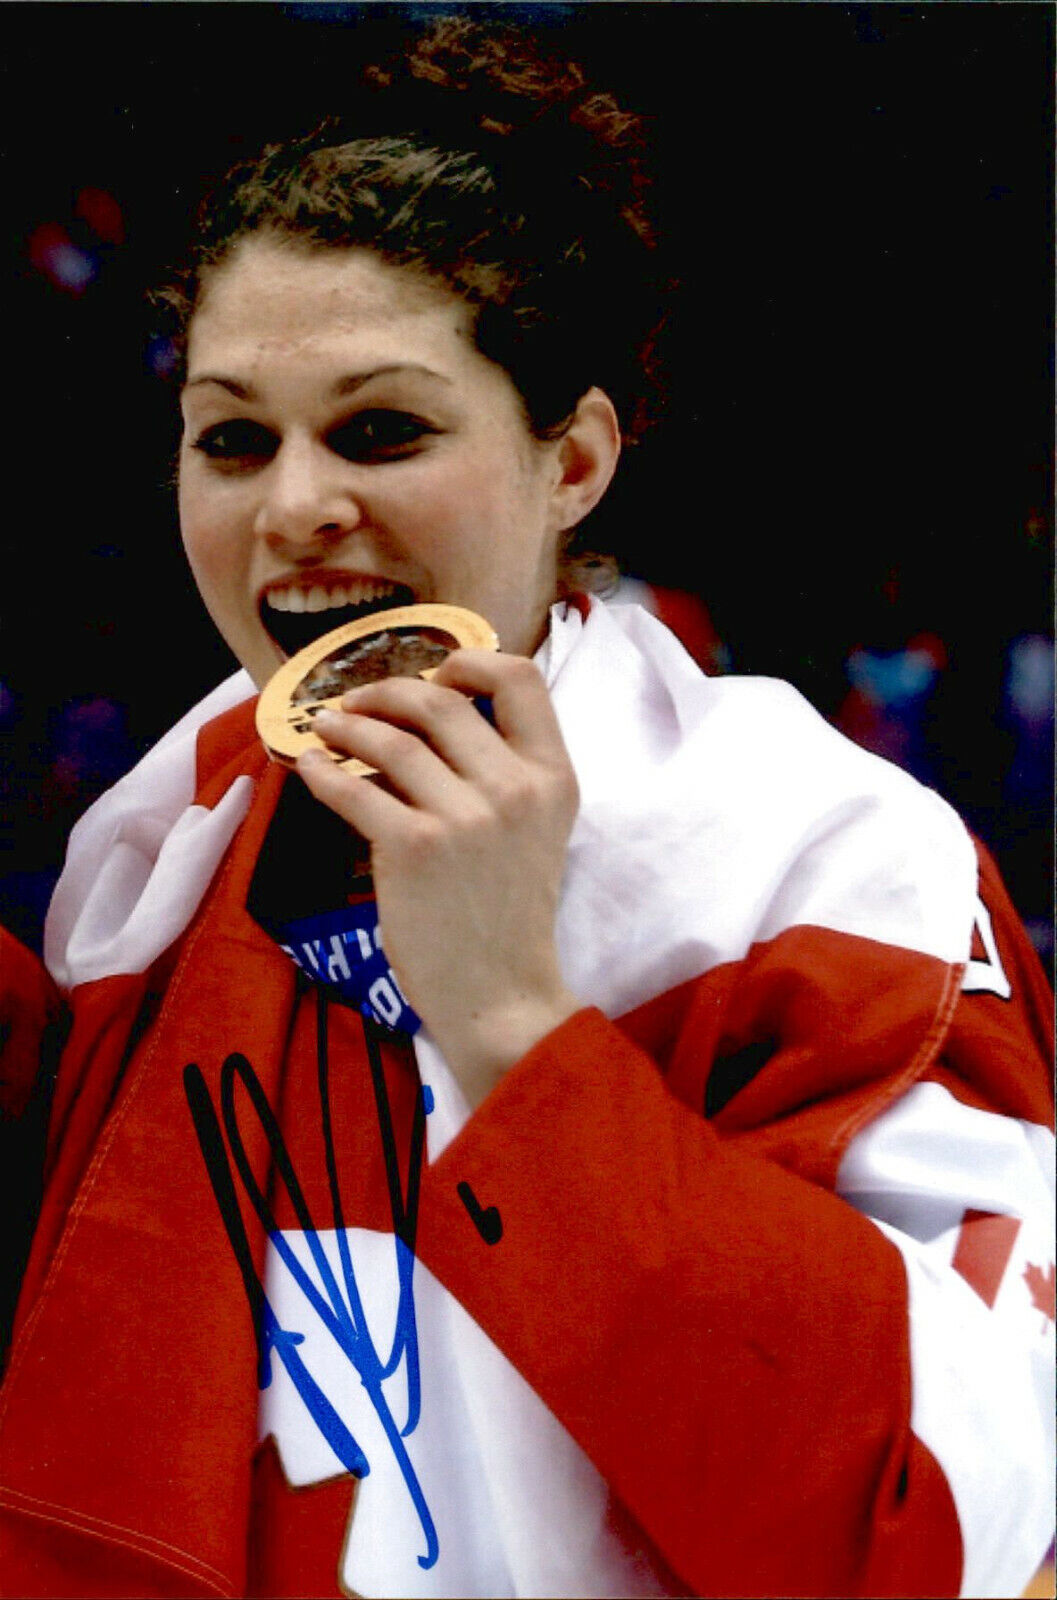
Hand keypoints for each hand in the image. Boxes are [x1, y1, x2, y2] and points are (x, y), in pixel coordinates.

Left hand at [296, 650, 581, 1107]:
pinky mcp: (414, 850)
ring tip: (327, 727)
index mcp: (554, 778)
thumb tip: (432, 715)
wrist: (500, 995)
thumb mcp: (536, 830)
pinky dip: (324, 773)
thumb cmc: (509, 914)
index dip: (471, 662)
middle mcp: (515, 789)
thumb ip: (505, 772)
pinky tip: (312, 768)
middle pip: (440, 703)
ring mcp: (465, 819)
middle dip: (387, 691)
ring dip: (349, 726)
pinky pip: (355, 791)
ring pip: (393, 741)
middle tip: (356, 700)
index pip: (522, 679)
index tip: (436, 674)